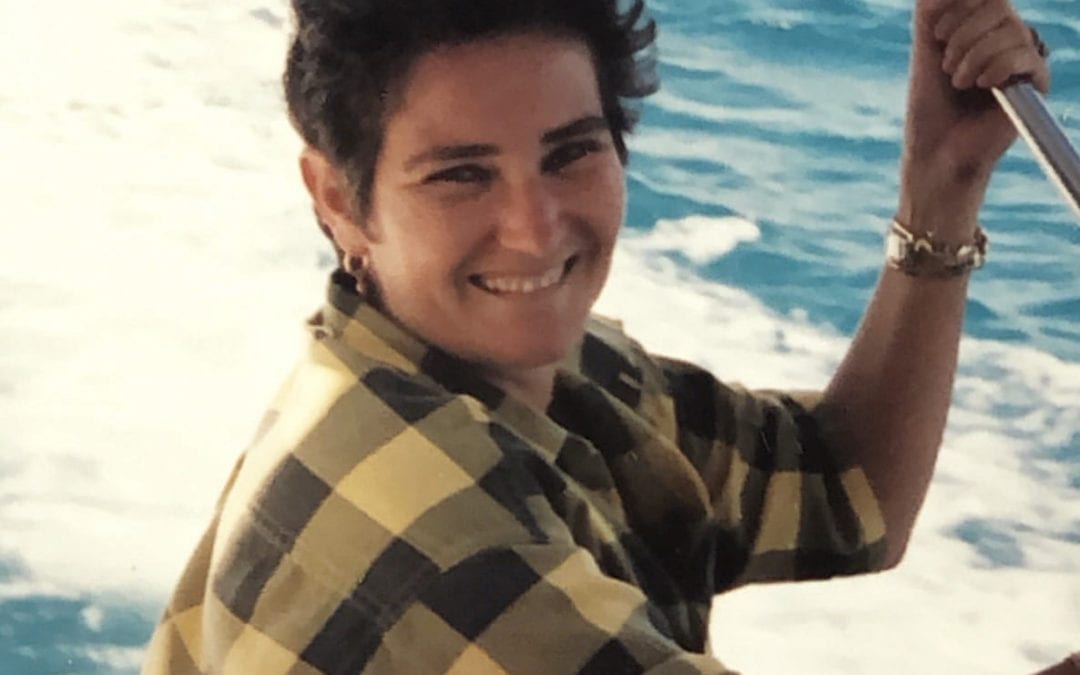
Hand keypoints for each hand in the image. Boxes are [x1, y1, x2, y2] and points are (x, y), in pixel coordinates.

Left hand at [897, 0, 1050, 237]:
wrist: (936, 151)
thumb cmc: (930, 107)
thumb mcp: (925, 51)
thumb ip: (931, 14)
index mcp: (984, 30)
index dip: (960, 7)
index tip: (935, 36)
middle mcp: (1009, 42)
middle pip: (1000, 7)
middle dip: (964, 33)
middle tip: (947, 66)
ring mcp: (1024, 62)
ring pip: (1013, 29)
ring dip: (975, 54)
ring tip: (958, 81)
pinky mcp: (1035, 85)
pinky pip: (1028, 56)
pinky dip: (998, 66)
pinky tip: (982, 84)